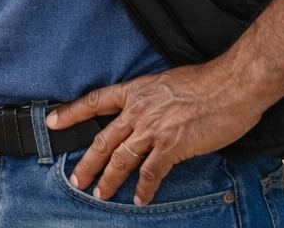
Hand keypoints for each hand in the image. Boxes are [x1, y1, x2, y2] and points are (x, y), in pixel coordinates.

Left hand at [45, 62, 265, 205]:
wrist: (232, 85)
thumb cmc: (206, 82)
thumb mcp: (167, 83)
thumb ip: (151, 99)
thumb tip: (145, 113)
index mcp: (136, 91)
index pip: (95, 101)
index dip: (71, 112)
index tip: (52, 121)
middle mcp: (139, 110)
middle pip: (103, 140)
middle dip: (87, 163)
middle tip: (76, 179)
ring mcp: (153, 129)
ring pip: (121, 159)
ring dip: (108, 180)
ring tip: (100, 195)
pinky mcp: (172, 145)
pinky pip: (151, 173)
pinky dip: (144, 189)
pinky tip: (139, 199)